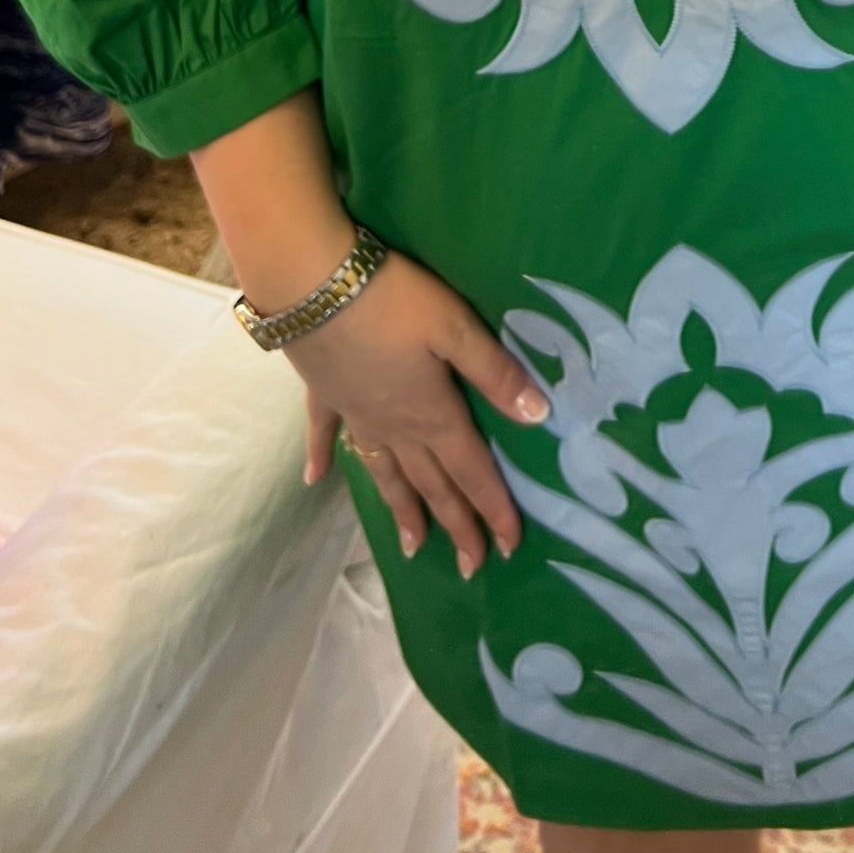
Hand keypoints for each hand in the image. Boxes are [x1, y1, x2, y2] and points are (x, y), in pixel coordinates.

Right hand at [291, 250, 548, 576]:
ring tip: (411, 547)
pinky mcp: (323, 394)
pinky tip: (316, 480)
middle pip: (432, 484)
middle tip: (470, 568)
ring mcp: (355, 414)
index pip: (472, 472)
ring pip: (385, 473)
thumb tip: (540, 418)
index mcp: (433, 414)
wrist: (313, 284)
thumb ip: (495, 373)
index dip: (495, 510)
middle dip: (455, 525)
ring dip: (401, 509)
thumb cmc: (393, 301)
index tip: (511, 549)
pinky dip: (323, 458)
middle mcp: (396, 427)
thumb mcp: (456, 328)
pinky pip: (325, 435)